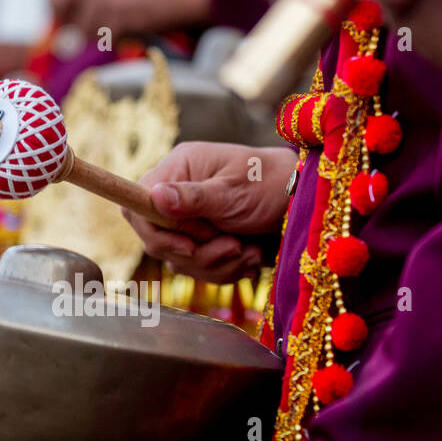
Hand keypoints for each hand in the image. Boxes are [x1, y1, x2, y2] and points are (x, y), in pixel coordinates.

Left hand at [0, 0, 211, 37]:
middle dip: (64, 22)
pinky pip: (97, 37)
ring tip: (117, 25)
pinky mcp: (115, 8)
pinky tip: (126, 29)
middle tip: (85, 28)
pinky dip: (110, 41)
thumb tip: (59, 41)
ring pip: (76, 27)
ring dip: (93, 36)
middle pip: (54, 3)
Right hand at [125, 141, 295, 283]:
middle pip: (157, 241)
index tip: (186, 245)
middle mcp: (179, 195)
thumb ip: (193, 198)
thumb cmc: (272, 185)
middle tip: (233, 245)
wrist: (304, 205)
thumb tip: (153, 196)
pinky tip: (251, 255)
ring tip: (248, 250)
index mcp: (180, 170)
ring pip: (180, 261)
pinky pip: (200, 270)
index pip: (137, 205)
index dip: (154, 231)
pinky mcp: (206, 244)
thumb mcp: (234, 191)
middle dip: (197, 252)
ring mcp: (191, 222)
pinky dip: (227, 269)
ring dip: (217, 263)